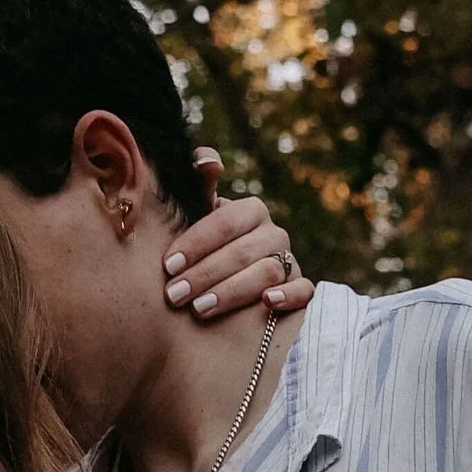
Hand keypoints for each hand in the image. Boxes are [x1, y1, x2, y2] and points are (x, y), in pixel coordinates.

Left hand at [165, 150, 312, 320]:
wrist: (227, 284)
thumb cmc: (208, 248)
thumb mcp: (198, 217)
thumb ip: (200, 186)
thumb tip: (210, 162)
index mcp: (251, 211)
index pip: (225, 223)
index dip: (196, 243)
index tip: (168, 265)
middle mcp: (273, 234)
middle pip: (243, 252)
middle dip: (205, 274)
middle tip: (174, 295)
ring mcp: (289, 261)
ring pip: (267, 273)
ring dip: (232, 291)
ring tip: (199, 308)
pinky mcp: (300, 289)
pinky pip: (303, 290)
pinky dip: (288, 295)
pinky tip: (268, 302)